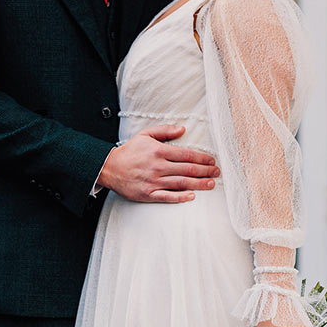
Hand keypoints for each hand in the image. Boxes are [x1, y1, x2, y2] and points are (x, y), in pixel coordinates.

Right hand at [98, 125, 219, 202]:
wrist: (109, 168)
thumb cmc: (129, 152)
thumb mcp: (145, 135)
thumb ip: (165, 131)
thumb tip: (182, 129)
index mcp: (159, 151)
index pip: (186, 155)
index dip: (202, 158)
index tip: (212, 161)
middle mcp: (158, 166)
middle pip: (187, 169)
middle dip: (205, 171)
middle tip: (217, 173)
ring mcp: (153, 181)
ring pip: (181, 183)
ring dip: (199, 184)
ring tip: (211, 184)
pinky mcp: (148, 194)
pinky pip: (167, 196)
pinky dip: (180, 197)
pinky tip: (192, 196)